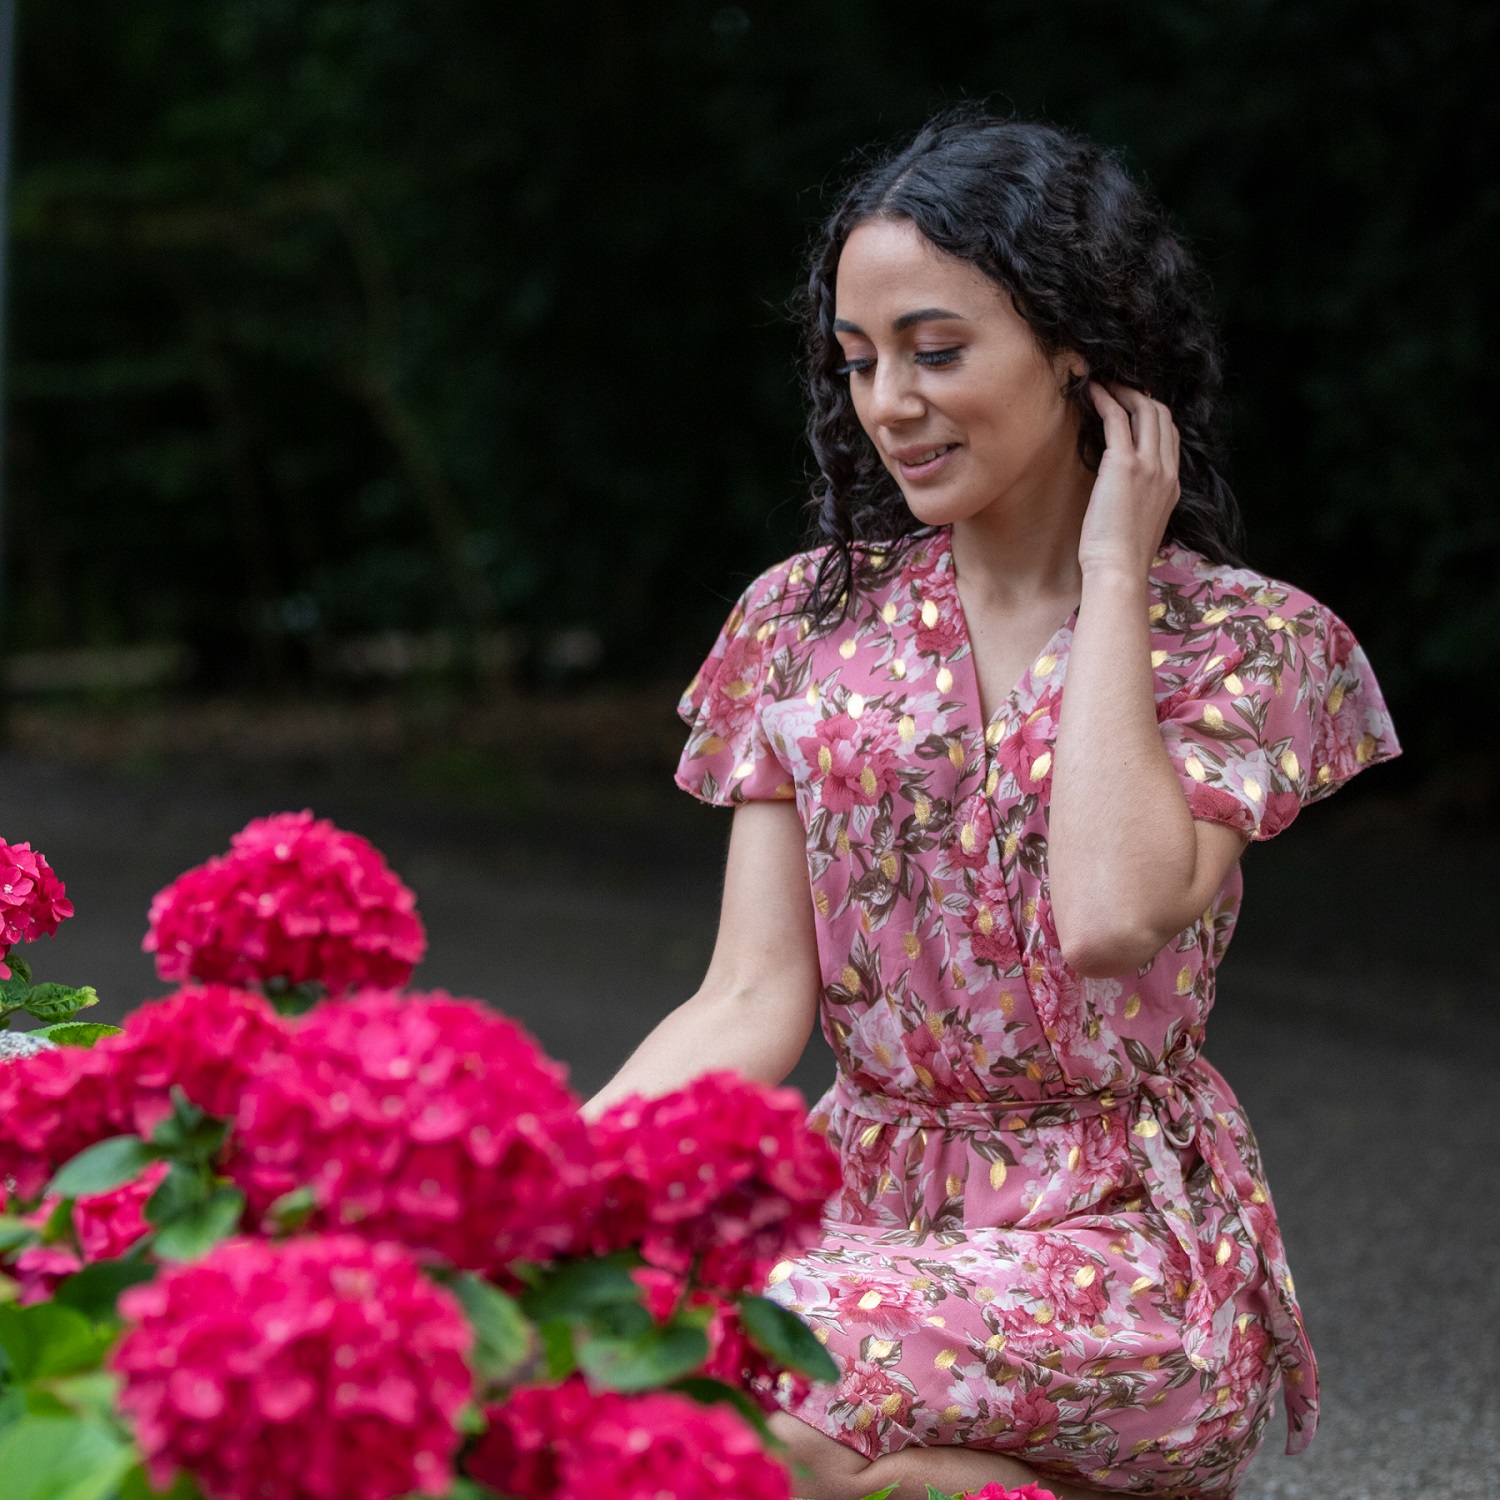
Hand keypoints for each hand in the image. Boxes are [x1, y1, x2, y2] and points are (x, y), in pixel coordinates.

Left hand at [1078, 381, 1180, 579]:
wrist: (1119, 570)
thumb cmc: (1120, 557)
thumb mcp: (1139, 524)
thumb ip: (1139, 501)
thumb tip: (1120, 492)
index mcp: (1173, 485)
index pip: (1170, 436)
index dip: (1153, 415)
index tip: (1132, 405)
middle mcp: (1167, 470)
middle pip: (1162, 416)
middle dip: (1140, 395)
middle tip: (1116, 387)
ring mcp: (1150, 465)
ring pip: (1145, 410)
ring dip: (1123, 391)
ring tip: (1103, 383)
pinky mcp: (1125, 465)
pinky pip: (1117, 419)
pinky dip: (1105, 400)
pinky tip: (1092, 392)